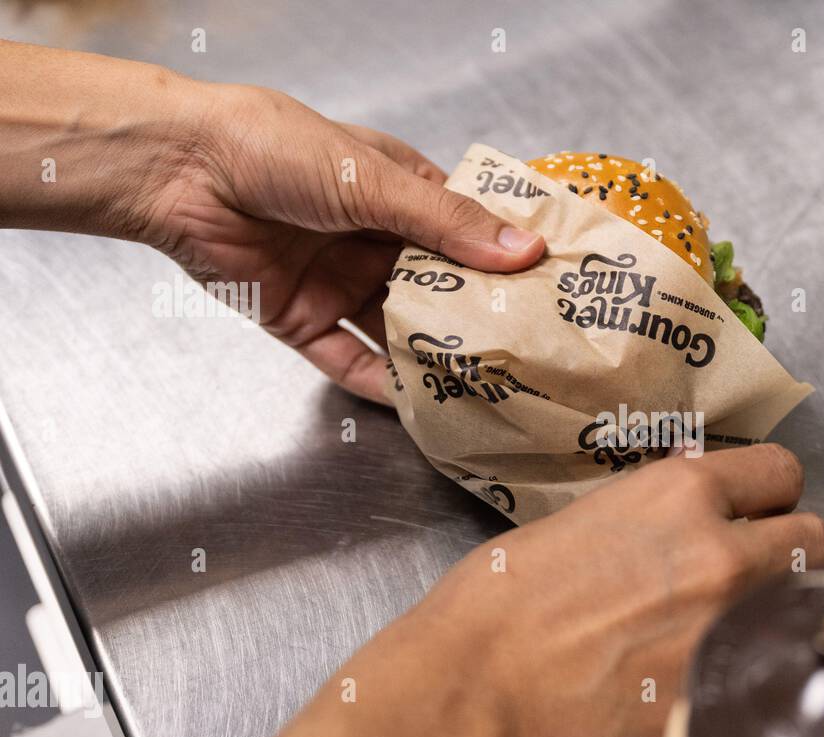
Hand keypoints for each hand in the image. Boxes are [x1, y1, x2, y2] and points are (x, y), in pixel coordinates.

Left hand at [0, 42, 544, 403]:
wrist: (179, 171)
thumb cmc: (275, 148)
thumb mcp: (374, 181)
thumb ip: (448, 223)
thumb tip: (525, 250)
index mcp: (398, 194)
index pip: (466, 235)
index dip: (505, 263)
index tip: (550, 295)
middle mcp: (373, 241)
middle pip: (436, 291)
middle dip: (474, 321)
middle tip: (525, 354)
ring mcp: (338, 283)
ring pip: (395, 331)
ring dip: (429, 357)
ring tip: (480, 389)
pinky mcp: (301, 320)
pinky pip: (346, 361)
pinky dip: (376, 384)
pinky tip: (414, 407)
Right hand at [421, 443, 823, 736]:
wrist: (481, 676)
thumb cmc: (509, 592)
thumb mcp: (594, 513)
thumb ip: (664, 509)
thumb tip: (698, 503)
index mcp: (684, 493)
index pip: (781, 472)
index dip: (770, 493)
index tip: (760, 508)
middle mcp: (721, 553)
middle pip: (815, 539)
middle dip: (790, 549)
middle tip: (756, 565)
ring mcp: (724, 626)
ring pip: (801, 604)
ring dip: (776, 604)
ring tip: (729, 616)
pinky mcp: (717, 689)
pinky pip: (760, 664)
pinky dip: (743, 663)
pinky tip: (701, 666)